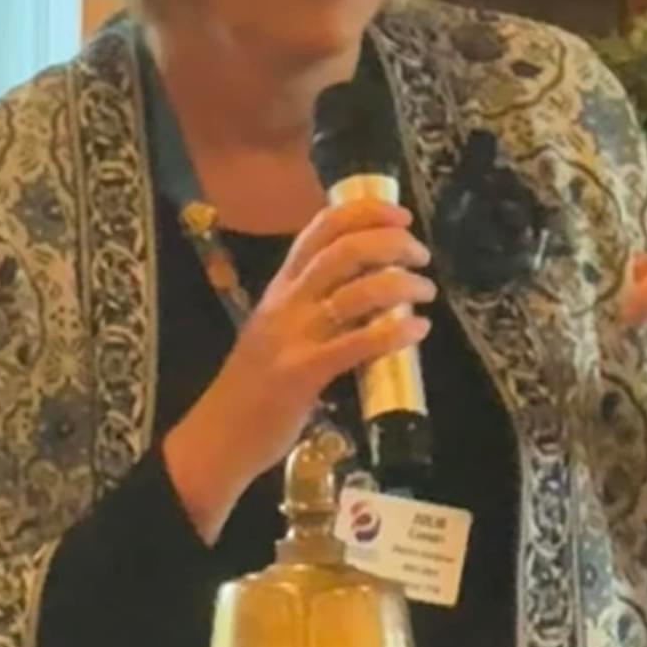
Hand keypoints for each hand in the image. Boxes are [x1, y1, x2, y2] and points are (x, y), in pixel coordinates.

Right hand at [164, 198, 435, 541]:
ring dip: (402, 285)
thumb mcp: (277, 329)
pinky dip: (393, 331)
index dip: (364, 212)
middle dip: (391, 243)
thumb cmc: (254, 384)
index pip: (320, 229)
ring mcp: (292, 336)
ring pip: (356, 292)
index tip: (401, 215)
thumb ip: (311, 305)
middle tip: (420, 255)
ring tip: (426, 292)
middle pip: (343, 251)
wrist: (219, 434)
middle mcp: (285, 302)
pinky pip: (356, 344)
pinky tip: (418, 329)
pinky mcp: (302, 373)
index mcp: (280, 287)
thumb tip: (369, 288)